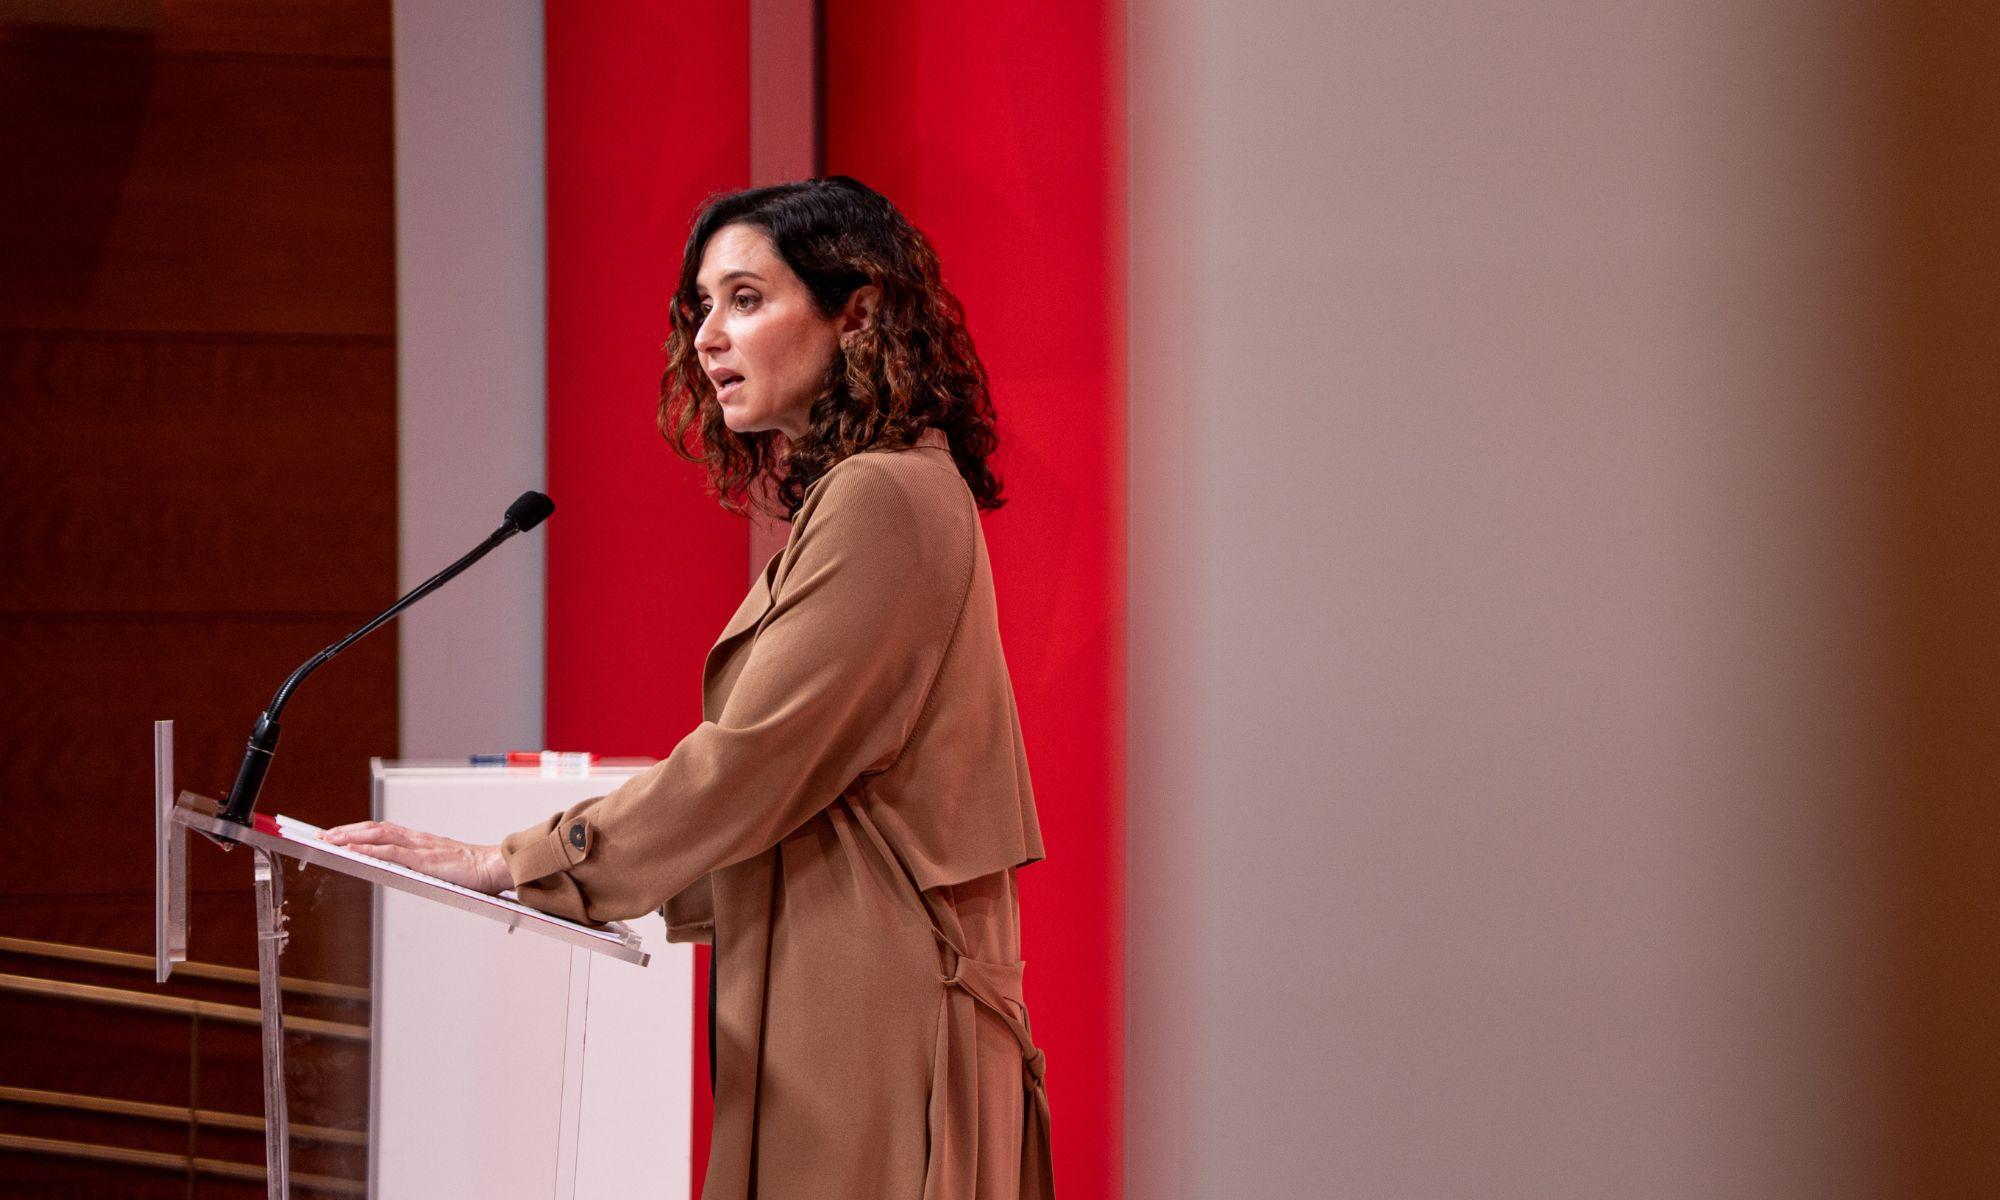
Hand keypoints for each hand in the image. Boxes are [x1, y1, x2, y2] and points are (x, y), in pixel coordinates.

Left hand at [320, 821, 509, 893]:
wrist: (497, 867)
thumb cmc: (476, 872)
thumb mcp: (446, 868)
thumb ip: (429, 869)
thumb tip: (416, 878)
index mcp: (422, 842)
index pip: (385, 830)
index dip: (361, 830)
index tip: (341, 834)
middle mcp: (418, 839)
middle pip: (376, 828)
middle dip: (348, 830)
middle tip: (324, 835)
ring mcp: (420, 847)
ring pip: (379, 835)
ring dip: (351, 836)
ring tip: (330, 839)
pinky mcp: (424, 859)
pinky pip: (391, 851)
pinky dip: (369, 849)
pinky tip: (352, 850)